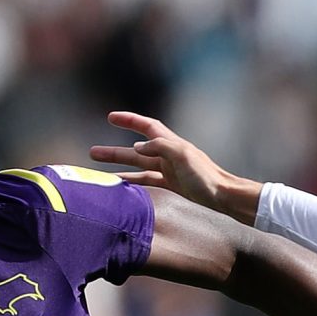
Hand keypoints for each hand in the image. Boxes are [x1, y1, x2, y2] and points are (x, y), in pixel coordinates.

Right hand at [89, 112, 259, 222]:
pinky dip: (133, 186)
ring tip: (100, 175)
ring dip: (120, 171)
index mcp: (171, 144)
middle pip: (136, 151)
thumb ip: (160, 147)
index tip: (110, 117)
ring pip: (139, 169)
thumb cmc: (206, 176)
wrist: (224, 198)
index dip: (129, 121)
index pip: (147, 127)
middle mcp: (168, 156)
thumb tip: (137, 147)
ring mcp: (169, 172)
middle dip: (115, 152)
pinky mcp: (172, 188)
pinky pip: (147, 184)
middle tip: (93, 153)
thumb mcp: (183, 156)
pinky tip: (122, 191)